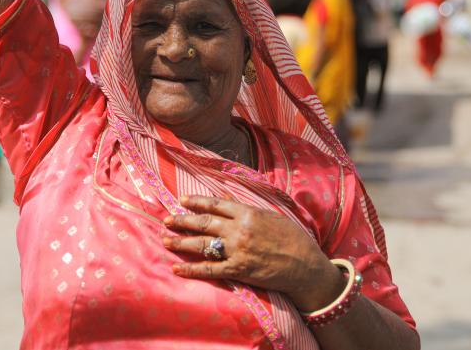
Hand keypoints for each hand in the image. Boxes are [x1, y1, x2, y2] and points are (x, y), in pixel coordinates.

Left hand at [162, 195, 345, 311]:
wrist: (305, 266)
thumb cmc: (293, 239)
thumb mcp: (272, 215)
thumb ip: (249, 212)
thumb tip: (231, 206)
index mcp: (248, 213)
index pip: (216, 204)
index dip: (197, 201)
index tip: (182, 200)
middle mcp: (238, 230)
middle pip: (204, 223)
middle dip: (182, 220)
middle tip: (166, 220)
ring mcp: (237, 251)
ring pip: (202, 245)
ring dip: (181, 242)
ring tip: (165, 240)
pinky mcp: (238, 270)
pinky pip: (209, 269)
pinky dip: (191, 269)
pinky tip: (177, 267)